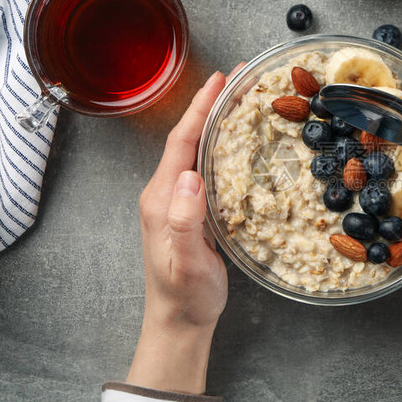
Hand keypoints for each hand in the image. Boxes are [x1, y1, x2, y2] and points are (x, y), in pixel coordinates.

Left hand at [126, 71, 227, 394]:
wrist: (178, 323)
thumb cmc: (185, 297)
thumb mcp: (186, 263)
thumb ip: (184, 221)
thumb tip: (188, 177)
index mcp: (161, 198)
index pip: (180, 142)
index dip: (199, 109)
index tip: (218, 81)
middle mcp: (164, 193)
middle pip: (187, 138)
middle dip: (209, 105)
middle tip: (237, 79)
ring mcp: (175, 200)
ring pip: (195, 149)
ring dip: (214, 121)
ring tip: (240, 99)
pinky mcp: (188, 209)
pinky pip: (203, 165)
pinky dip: (219, 144)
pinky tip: (235, 141)